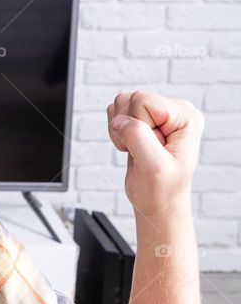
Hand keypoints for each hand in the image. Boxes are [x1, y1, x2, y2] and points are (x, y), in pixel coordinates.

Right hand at [107, 91, 202, 219]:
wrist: (157, 203)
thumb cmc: (161, 190)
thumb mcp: (153, 167)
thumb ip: (137, 137)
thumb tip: (120, 120)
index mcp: (186, 117)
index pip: (143, 101)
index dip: (135, 125)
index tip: (147, 148)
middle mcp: (175, 112)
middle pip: (131, 99)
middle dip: (126, 127)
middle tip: (141, 151)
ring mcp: (159, 115)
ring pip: (121, 104)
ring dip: (119, 129)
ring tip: (136, 149)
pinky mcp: (144, 120)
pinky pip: (117, 112)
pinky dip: (116, 131)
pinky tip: (131, 146)